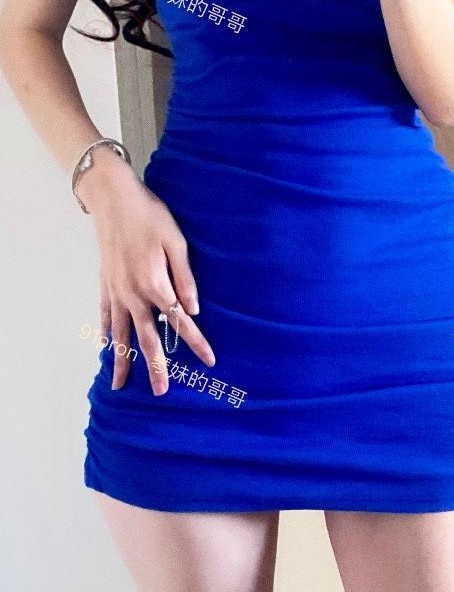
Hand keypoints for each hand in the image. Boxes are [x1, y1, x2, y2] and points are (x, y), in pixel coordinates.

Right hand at [80, 151, 215, 395]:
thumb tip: (193, 308)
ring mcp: (116, 291)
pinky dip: (106, 334)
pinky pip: (106, 316)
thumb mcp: (176, 242)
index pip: (179, 321)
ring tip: (121, 386)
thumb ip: (185, 278)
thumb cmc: (150, 217)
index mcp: (155, 284)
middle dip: (156, 366)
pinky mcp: (105, 284)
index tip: (209, 360)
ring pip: (120, 334)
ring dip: (122, 360)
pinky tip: (107, 348)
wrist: (114, 200)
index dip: (196, 342)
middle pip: (146, 338)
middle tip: (162, 392)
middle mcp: (133, 294)